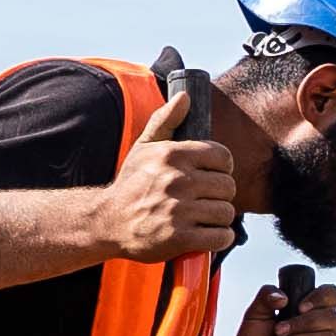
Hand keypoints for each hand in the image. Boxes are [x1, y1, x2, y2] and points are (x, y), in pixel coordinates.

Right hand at [94, 121, 242, 264]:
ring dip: (219, 218)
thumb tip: (185, 96)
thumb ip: (166, 120)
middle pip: (228, 186)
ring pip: (226, 212)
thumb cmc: (130, 185)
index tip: (211, 176)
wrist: (107, 223)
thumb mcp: (144, 147)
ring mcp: (178, 210)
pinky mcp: (179, 238)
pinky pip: (220, 236)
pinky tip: (207, 235)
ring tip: (203, 218)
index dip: (221, 168)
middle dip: (220, 195)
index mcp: (172, 155)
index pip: (223, 157)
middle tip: (205, 200)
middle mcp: (176, 180)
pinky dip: (219, 238)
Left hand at [235, 275, 335, 335]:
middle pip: (331, 317)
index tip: (300, 307)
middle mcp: (322, 331)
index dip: (321, 297)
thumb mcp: (254, 316)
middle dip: (303, 323)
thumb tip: (283, 296)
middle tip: (279, 331)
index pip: (331, 296)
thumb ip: (265, 297)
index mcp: (311, 313)